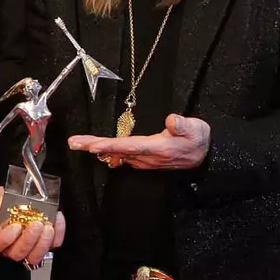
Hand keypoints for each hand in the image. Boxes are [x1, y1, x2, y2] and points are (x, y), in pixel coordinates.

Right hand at [0, 186, 64, 265]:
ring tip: (47, 226)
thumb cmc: (4, 200)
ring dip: (43, 243)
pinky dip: (58, 234)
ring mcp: (29, 247)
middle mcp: (12, 245)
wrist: (21, 197)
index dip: (5, 239)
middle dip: (28, 240)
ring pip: (35, 257)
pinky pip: (53, 245)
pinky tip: (56, 219)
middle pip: (17, 253)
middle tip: (36, 224)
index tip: (16, 226)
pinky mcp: (44, 244)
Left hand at [68, 114, 209, 169]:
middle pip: (117, 150)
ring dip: (98, 148)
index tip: (92, 145)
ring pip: (117, 153)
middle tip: (74, 143)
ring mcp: (145, 160)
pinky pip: (123, 156)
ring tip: (78, 143)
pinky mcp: (145, 159)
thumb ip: (183, 125)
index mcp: (157, 148)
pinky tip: (97, 149)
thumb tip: (171, 119)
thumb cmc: (199, 139)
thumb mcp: (196, 128)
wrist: (206, 156)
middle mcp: (148, 156)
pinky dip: (108, 151)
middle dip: (94, 146)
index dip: (110, 145)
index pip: (129, 146)